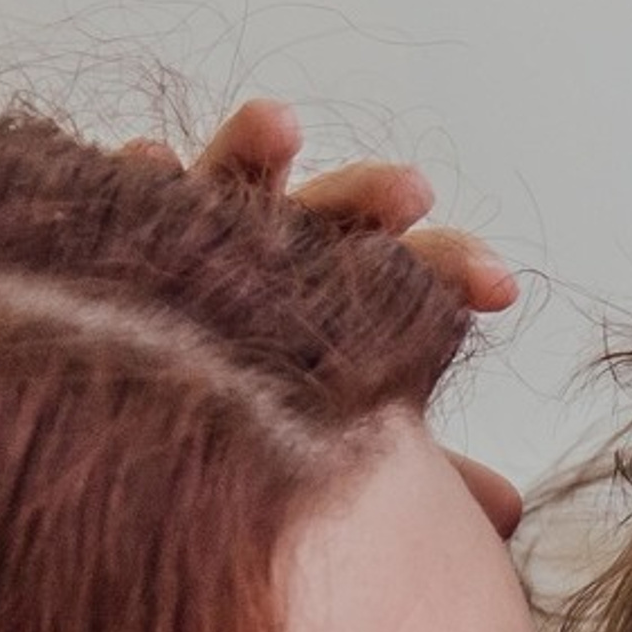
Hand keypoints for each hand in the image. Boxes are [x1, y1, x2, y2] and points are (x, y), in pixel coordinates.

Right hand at [149, 101, 525, 534]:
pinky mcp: (119, 239)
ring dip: (254, 153)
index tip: (500, 286)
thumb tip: (513, 508)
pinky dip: (141, 180)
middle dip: (369, 201)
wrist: (140, 439)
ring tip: (281, 123)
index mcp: (338, 307)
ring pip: (230, 189)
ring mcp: (194, 242)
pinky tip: (148, 158)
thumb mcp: (346, 463)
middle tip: (413, 190)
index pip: (405, 278)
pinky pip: (130, 205)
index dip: (450, 273)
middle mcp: (271, 263)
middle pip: (328, 217)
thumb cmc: (261, 441)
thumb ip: (426, 476)